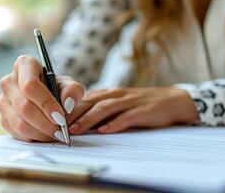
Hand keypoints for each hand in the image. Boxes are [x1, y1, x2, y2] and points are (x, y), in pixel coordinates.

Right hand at [0, 55, 83, 141]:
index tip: (60, 117)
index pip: (30, 85)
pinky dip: (33, 138)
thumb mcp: (70, 86)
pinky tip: (45, 135)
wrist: (50, 99)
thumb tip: (67, 104)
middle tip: (61, 131)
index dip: (46, 103)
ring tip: (56, 135)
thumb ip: (73, 91)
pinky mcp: (3, 118)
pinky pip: (16, 133)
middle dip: (46, 123)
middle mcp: (9, 81)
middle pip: (24, 107)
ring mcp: (3, 100)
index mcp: (25, 65)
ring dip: (41, 134)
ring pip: (19, 123)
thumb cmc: (59, 89)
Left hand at [67, 87, 199, 133]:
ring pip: (104, 108)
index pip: (83, 99)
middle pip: (90, 102)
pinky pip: (126, 117)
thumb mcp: (118, 104)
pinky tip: (104, 131)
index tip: (53, 119)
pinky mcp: (142, 110)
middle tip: (57, 126)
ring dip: (88, 119)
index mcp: (108, 93)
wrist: (171, 100)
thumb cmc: (141, 104)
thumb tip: (79, 121)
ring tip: (75, 130)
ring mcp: (129, 101)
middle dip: (72, 114)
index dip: (67, 108)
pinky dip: (114, 124)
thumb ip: (101, 110)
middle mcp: (116, 94)